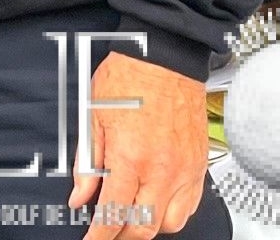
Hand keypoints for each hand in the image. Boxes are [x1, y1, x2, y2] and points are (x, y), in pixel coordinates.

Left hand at [70, 52, 207, 239]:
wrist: (165, 57)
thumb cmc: (128, 78)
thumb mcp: (92, 116)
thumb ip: (86, 162)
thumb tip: (79, 195)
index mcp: (131, 157)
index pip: (113, 213)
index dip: (99, 236)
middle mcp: (162, 170)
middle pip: (143, 227)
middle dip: (122, 236)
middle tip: (107, 230)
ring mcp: (185, 170)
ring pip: (170, 223)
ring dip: (148, 226)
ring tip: (130, 214)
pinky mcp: (199, 166)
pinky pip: (190, 206)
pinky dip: (171, 212)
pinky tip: (155, 202)